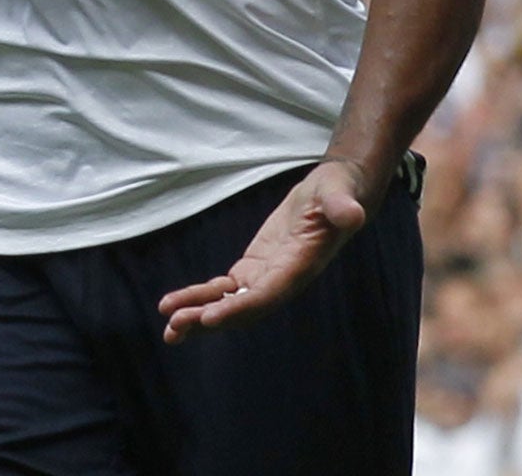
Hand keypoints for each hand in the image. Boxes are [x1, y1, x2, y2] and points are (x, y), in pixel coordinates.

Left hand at [158, 161, 371, 343]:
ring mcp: (267, 277)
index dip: (239, 307)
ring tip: (169, 329)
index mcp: (300, 266)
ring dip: (199, 315)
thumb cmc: (337, 192)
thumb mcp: (338, 193)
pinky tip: (175, 305)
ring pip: (230, 303)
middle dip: (210, 319)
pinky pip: (225, 289)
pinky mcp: (255, 269)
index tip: (209, 317)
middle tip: (175, 328)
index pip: (267, 294)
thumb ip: (341, 207)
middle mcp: (283, 280)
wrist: (335, 196)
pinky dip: (201, 297)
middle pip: (244, 308)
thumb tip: (352, 214)